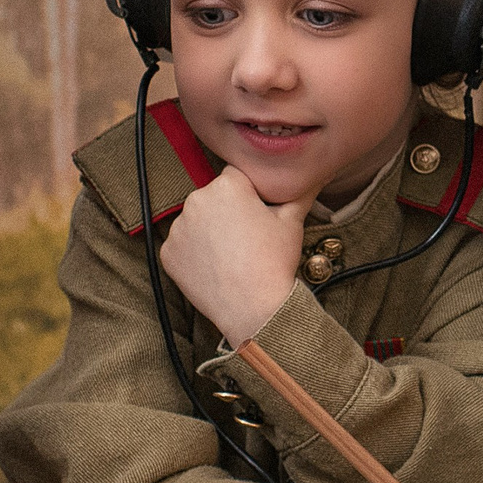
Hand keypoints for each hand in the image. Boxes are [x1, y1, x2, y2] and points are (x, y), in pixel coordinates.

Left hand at [156, 165, 311, 344]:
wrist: (254, 308)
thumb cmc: (274, 262)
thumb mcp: (292, 221)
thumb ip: (299, 191)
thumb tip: (315, 175)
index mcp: (226, 185)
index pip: (236, 177)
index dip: (250, 196)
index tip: (257, 216)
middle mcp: (196, 200)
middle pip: (214, 197)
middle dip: (227, 211)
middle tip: (246, 238)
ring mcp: (178, 227)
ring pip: (197, 221)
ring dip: (209, 231)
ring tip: (231, 255)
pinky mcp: (168, 252)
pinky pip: (183, 245)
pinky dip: (195, 254)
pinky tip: (215, 267)